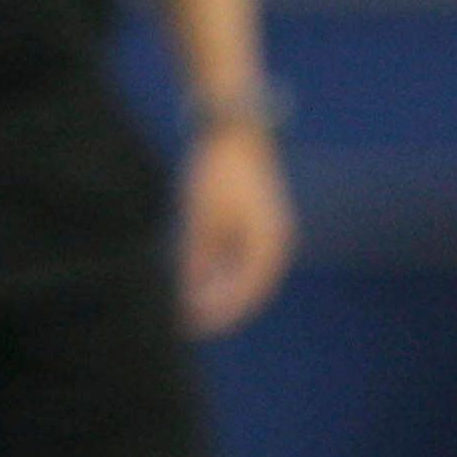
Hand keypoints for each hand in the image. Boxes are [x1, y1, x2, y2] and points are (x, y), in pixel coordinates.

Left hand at [178, 122, 294, 335]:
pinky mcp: (253, 222)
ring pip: (240, 275)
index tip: (193, 326)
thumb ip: (196, 258)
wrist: (230, 130)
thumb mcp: (201, 218)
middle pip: (245, 289)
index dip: (220, 315)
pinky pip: (236, 258)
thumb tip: (188, 295)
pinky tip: (190, 279)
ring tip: (183, 305)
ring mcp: (265, 233)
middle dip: (216, 307)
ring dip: (215, 291)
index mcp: (268, 246)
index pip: (246, 295)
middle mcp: (273, 244)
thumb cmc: (216, 173)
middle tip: (185, 322)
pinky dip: (216, 271)